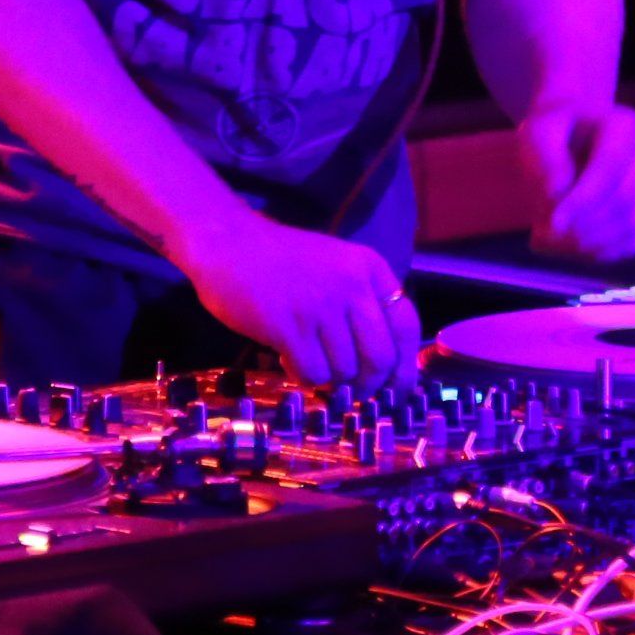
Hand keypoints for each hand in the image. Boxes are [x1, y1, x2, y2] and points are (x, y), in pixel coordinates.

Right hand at [170, 214, 421, 387]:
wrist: (227, 243)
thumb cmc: (280, 262)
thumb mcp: (335, 268)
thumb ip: (362, 305)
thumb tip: (385, 366)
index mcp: (369, 269)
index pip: (406, 326)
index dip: (405, 366)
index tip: (396, 390)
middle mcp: (352, 285)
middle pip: (381, 358)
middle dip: (368, 385)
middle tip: (350, 391)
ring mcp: (321, 305)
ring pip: (345, 371)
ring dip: (328, 379)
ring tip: (307, 360)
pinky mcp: (290, 326)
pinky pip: (313, 373)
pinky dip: (303, 377)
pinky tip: (287, 359)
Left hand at [519, 103, 634, 262]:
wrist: (566, 139)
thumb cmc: (551, 133)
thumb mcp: (537, 133)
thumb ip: (544, 158)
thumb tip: (557, 194)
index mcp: (624, 125)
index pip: (610, 166)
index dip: (583, 199)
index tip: (553, 224)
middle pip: (623, 199)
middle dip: (583, 225)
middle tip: (544, 236)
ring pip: (629, 226)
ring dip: (588, 243)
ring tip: (549, 242)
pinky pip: (630, 244)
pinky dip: (597, 253)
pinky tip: (566, 248)